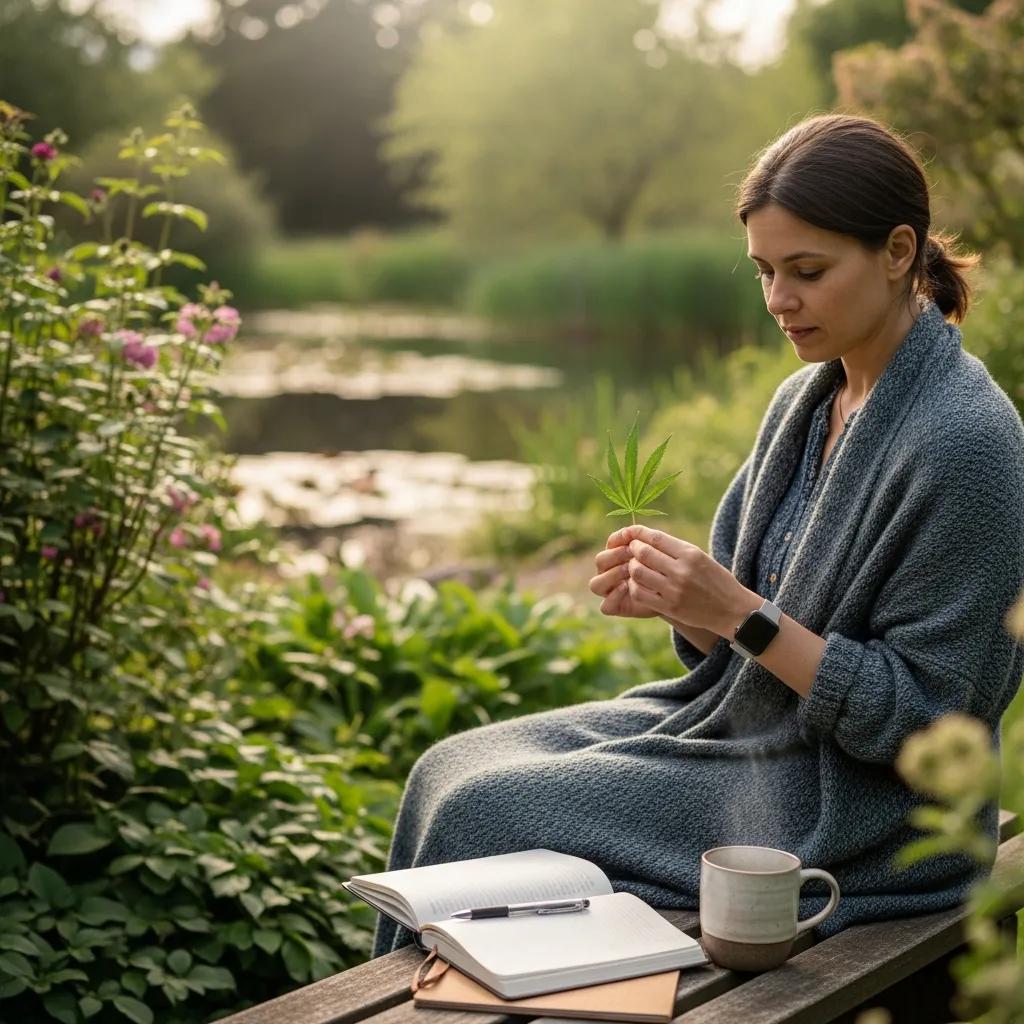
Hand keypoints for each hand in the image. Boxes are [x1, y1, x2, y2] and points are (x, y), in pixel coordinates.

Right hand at [589, 530, 658, 619]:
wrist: (677, 596)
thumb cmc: (667, 571)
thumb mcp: (659, 555)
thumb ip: (646, 543)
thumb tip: (631, 530)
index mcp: (619, 555)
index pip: (610, 543)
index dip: (617, 539)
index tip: (632, 539)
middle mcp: (610, 572)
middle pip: (600, 561)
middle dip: (615, 555)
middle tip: (632, 554)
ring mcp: (610, 591)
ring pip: (596, 584)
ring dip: (611, 575)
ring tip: (629, 571)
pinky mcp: (616, 607)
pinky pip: (605, 606)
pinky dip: (613, 596)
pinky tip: (626, 587)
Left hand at [616, 524, 754, 635]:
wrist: (732, 610)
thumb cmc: (715, 580)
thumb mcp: (700, 557)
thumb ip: (675, 549)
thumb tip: (646, 539)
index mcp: (691, 554)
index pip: (656, 538)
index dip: (639, 534)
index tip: (633, 535)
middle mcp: (682, 571)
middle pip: (643, 553)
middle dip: (633, 550)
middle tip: (633, 551)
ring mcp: (674, 590)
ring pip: (637, 572)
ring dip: (632, 568)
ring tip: (636, 567)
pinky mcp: (669, 607)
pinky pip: (639, 593)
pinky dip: (634, 586)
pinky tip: (639, 584)